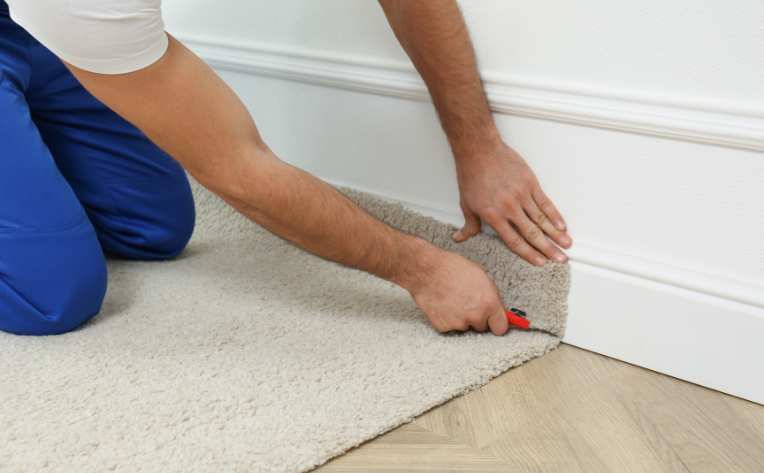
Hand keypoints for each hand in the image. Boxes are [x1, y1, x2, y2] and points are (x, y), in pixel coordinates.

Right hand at [402, 243, 508, 334]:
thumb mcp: (480, 276)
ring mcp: (458, 323)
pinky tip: (444, 304)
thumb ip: (491, 296)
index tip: (493, 320)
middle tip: (467, 301)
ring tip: (452, 299)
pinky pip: (450, 326)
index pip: (501, 328)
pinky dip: (447, 318)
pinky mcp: (443, 326)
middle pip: (482, 326)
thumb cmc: (452, 268)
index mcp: (489, 303)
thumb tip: (496, 308)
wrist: (426, 271)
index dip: (496, 323)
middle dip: (477, 317)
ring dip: (461, 317)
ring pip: (465, 326)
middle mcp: (475, 316)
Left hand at [453, 141, 571, 265]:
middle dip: (547, 249)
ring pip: (542, 219)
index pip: (514, 241)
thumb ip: (469, 225)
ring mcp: (521, 195)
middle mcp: (509, 208)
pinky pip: (545, 202)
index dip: (528, 254)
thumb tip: (460, 238)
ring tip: (566, 245)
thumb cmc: (471, 176)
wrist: (479, 151)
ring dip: (556, 234)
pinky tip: (562, 225)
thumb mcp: (466, 204)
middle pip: (532, 233)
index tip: (540, 263)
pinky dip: (554, 215)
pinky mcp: (530, 183)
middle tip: (560, 259)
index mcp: (494, 216)